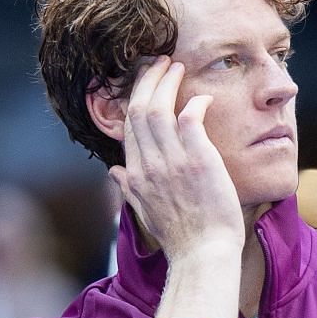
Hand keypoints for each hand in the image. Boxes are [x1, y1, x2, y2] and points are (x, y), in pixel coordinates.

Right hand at [109, 56, 243, 264]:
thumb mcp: (145, 212)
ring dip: (168, 82)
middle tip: (161, 63)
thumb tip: (114, 173)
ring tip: (177, 67)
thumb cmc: (181, 238)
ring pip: (159, 108)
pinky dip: (195, 103)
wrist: (203, 254)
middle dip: (148, 80)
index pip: (128, 126)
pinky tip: (203, 98)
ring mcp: (172, 162)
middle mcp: (148, 165)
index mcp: (135, 176)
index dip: (136, 98)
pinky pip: (190, 118)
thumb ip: (128, 189)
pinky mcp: (198, 160)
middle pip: (139, 110)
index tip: (147, 82)